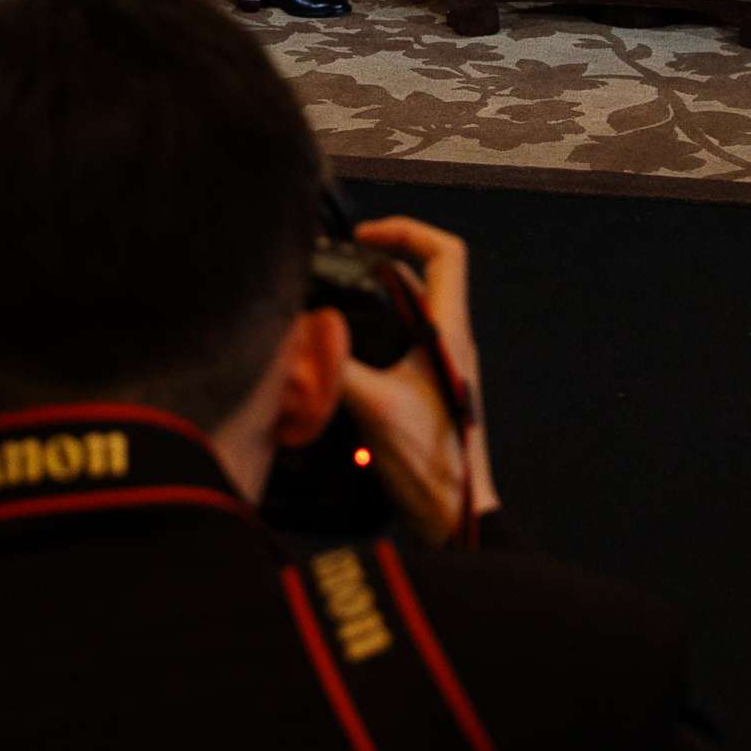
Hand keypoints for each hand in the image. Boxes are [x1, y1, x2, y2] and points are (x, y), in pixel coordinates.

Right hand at [336, 216, 499, 545]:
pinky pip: (395, 348)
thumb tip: (294, 336)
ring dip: (368, 306)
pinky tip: (333, 361)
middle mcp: (449, 343)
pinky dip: (366, 340)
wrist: (457, 520)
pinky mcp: (424, 392)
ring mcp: (438, 368)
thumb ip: (332, 366)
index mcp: (449, 333)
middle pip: (417, 279)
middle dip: (374, 267)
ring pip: (404, 315)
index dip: (406, 231)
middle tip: (331, 271)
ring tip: (326, 313)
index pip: (446, 253)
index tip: (364, 236)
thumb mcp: (373, 408)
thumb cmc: (431, 464)